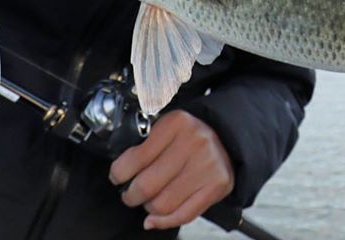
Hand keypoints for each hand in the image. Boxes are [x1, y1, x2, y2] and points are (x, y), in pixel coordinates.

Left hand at [110, 110, 234, 230]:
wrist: (226, 136)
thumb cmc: (189, 134)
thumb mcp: (166, 126)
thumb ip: (144, 144)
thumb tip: (121, 172)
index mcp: (176, 123)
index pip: (135, 159)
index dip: (119, 173)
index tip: (118, 176)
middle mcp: (194, 142)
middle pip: (147, 186)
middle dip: (131, 195)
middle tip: (130, 193)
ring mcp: (207, 165)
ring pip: (162, 205)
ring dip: (149, 207)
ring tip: (151, 198)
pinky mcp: (216, 185)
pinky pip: (182, 215)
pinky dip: (163, 222)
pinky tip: (154, 218)